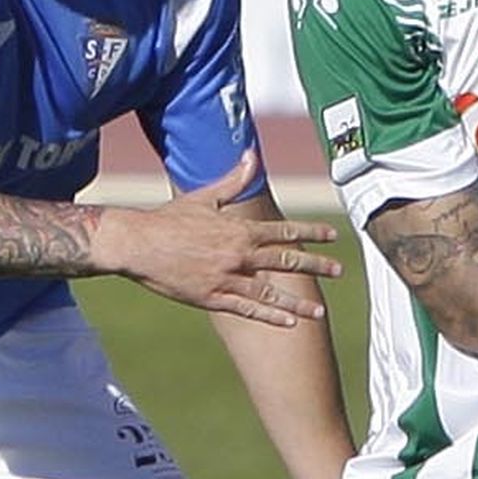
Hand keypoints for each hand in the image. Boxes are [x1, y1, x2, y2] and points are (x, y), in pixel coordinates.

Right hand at [102, 151, 340, 323]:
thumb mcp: (204, 197)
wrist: (138, 243)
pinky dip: (270, 315)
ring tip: (320, 310)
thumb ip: (233, 180)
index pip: (284, 231)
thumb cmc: (168, 219)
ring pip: (271, 291)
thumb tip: (251, 155)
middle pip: (286, 260)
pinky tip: (289, 322)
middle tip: (339, 270)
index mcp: (239, 229)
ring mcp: (226, 278)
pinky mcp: (212, 297)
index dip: (311, 233)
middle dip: (316, 265)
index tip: (332, 236)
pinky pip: (247, 308)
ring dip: (298, 302)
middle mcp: (238, 254)